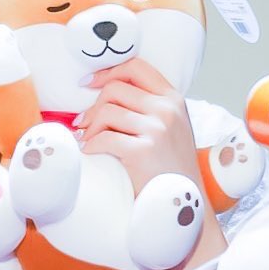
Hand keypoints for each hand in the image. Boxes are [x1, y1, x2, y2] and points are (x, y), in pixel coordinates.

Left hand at [75, 58, 199, 193]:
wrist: (184, 202)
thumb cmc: (169, 165)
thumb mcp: (169, 126)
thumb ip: (147, 105)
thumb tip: (103, 89)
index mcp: (173, 99)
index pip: (136, 67)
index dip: (107, 72)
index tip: (89, 83)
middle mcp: (167, 109)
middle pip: (115, 89)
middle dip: (94, 106)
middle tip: (84, 123)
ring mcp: (158, 129)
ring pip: (107, 112)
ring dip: (90, 128)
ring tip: (88, 140)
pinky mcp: (143, 151)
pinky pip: (103, 138)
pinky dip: (90, 146)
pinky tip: (90, 152)